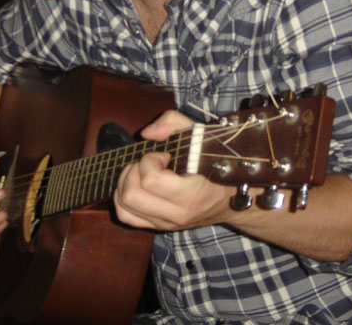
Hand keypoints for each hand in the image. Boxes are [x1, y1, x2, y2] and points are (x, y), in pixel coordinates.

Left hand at [113, 110, 231, 230]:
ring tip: (141, 173)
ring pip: (124, 207)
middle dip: (134, 171)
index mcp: (191, 193)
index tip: (164, 156)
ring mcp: (166, 223)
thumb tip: (146, 133)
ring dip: (126, 183)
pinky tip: (136, 185)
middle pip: (131, 195)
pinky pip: (125, 216)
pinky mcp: (157, 226)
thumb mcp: (202, 135)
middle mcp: (176, 213)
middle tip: (149, 164)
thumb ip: (174, 123)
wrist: (229, 200)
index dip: (150, 160)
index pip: (151, 180)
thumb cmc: (217, 164)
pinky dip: (122, 199)